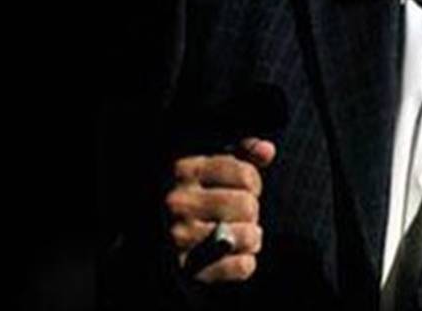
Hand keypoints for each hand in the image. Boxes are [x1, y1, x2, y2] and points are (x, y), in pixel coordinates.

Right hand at [165, 138, 275, 282]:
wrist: (154, 237)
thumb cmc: (192, 194)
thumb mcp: (210, 164)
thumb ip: (241, 153)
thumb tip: (267, 149)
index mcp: (184, 170)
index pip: (246, 176)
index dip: (252, 183)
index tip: (242, 188)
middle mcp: (179, 203)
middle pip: (248, 206)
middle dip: (251, 211)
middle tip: (237, 214)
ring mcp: (180, 238)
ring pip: (249, 236)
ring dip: (251, 237)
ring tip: (238, 233)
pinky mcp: (188, 270)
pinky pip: (242, 266)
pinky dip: (245, 263)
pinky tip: (232, 255)